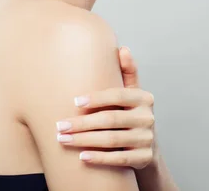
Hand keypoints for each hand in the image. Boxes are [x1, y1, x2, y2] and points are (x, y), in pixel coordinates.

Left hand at [55, 46, 156, 168]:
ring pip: (112, 140)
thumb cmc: (132, 115)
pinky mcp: (144, 158)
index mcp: (144, 98)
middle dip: (82, 123)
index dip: (96, 98)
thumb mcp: (133, 94)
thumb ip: (128, 72)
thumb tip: (123, 48)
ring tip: (63, 140)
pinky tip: (81, 157)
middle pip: (111, 119)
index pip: (118, 95)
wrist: (148, 149)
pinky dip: (99, 158)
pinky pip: (119, 159)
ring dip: (84, 141)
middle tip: (60, 126)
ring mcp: (147, 139)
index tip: (74, 101)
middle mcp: (148, 118)